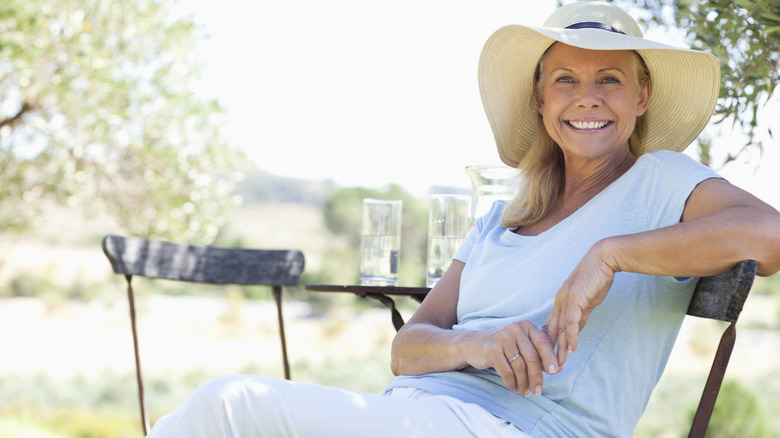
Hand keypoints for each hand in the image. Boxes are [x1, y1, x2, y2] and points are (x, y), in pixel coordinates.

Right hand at [464, 320, 558, 395]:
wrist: (472, 345)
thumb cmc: (501, 347)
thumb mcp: (520, 344)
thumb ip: (537, 353)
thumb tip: (557, 369)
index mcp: (525, 326)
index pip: (543, 342)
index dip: (550, 358)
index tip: (554, 372)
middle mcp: (515, 329)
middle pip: (532, 357)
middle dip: (537, 376)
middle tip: (538, 390)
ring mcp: (503, 338)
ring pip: (520, 366)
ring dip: (523, 383)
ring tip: (525, 392)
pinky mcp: (492, 349)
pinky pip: (506, 371)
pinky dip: (511, 382)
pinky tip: (513, 388)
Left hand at [543, 244, 616, 366]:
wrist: (604, 259)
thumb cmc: (597, 278)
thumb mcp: (587, 301)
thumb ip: (580, 316)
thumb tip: (575, 332)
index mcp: (561, 302)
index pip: (552, 327)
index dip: (549, 344)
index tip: (548, 360)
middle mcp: (560, 302)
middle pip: (552, 331)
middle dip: (551, 351)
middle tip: (549, 369)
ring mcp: (566, 300)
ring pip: (560, 329)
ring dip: (559, 349)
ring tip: (558, 365)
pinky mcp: (576, 299)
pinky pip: (572, 321)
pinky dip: (571, 335)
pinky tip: (571, 348)